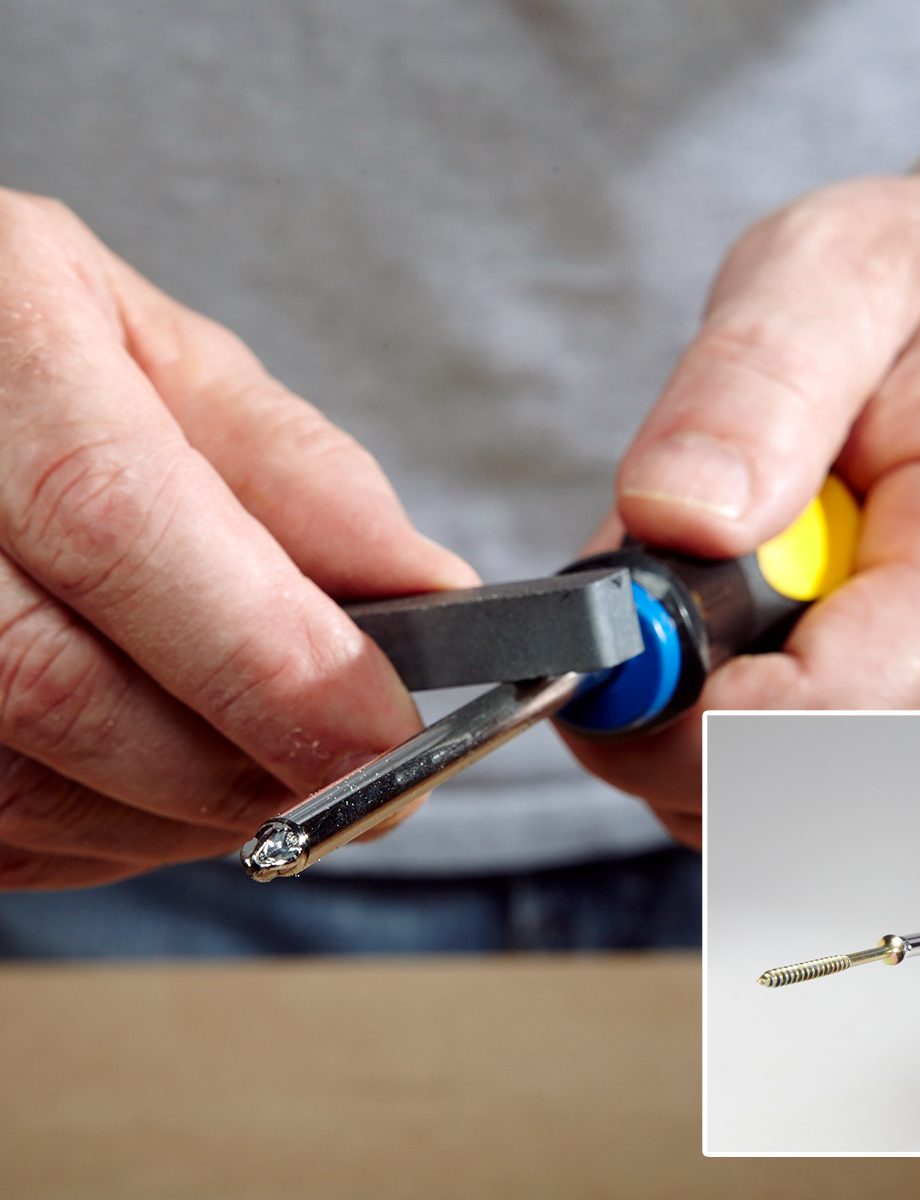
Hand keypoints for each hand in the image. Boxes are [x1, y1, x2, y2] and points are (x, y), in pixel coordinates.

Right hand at [0, 189, 476, 888]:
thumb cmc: (36, 346)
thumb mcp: (168, 356)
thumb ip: (297, 472)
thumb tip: (429, 589)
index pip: (116, 520)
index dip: (265, 652)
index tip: (385, 730)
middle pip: (55, 682)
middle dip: (242, 763)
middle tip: (366, 783)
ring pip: (21, 781)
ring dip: (186, 810)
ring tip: (279, 772)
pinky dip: (110, 827)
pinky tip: (173, 778)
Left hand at [564, 124, 919, 846]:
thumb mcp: (834, 276)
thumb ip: (754, 384)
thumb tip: (677, 516)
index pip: (826, 724)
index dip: (681, 715)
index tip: (612, 651)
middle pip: (792, 800)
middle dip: (672, 721)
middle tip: (659, 594)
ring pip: (773, 820)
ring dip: (692, 728)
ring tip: (722, 594)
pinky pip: (786, 807)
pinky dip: (722, 742)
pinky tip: (745, 644)